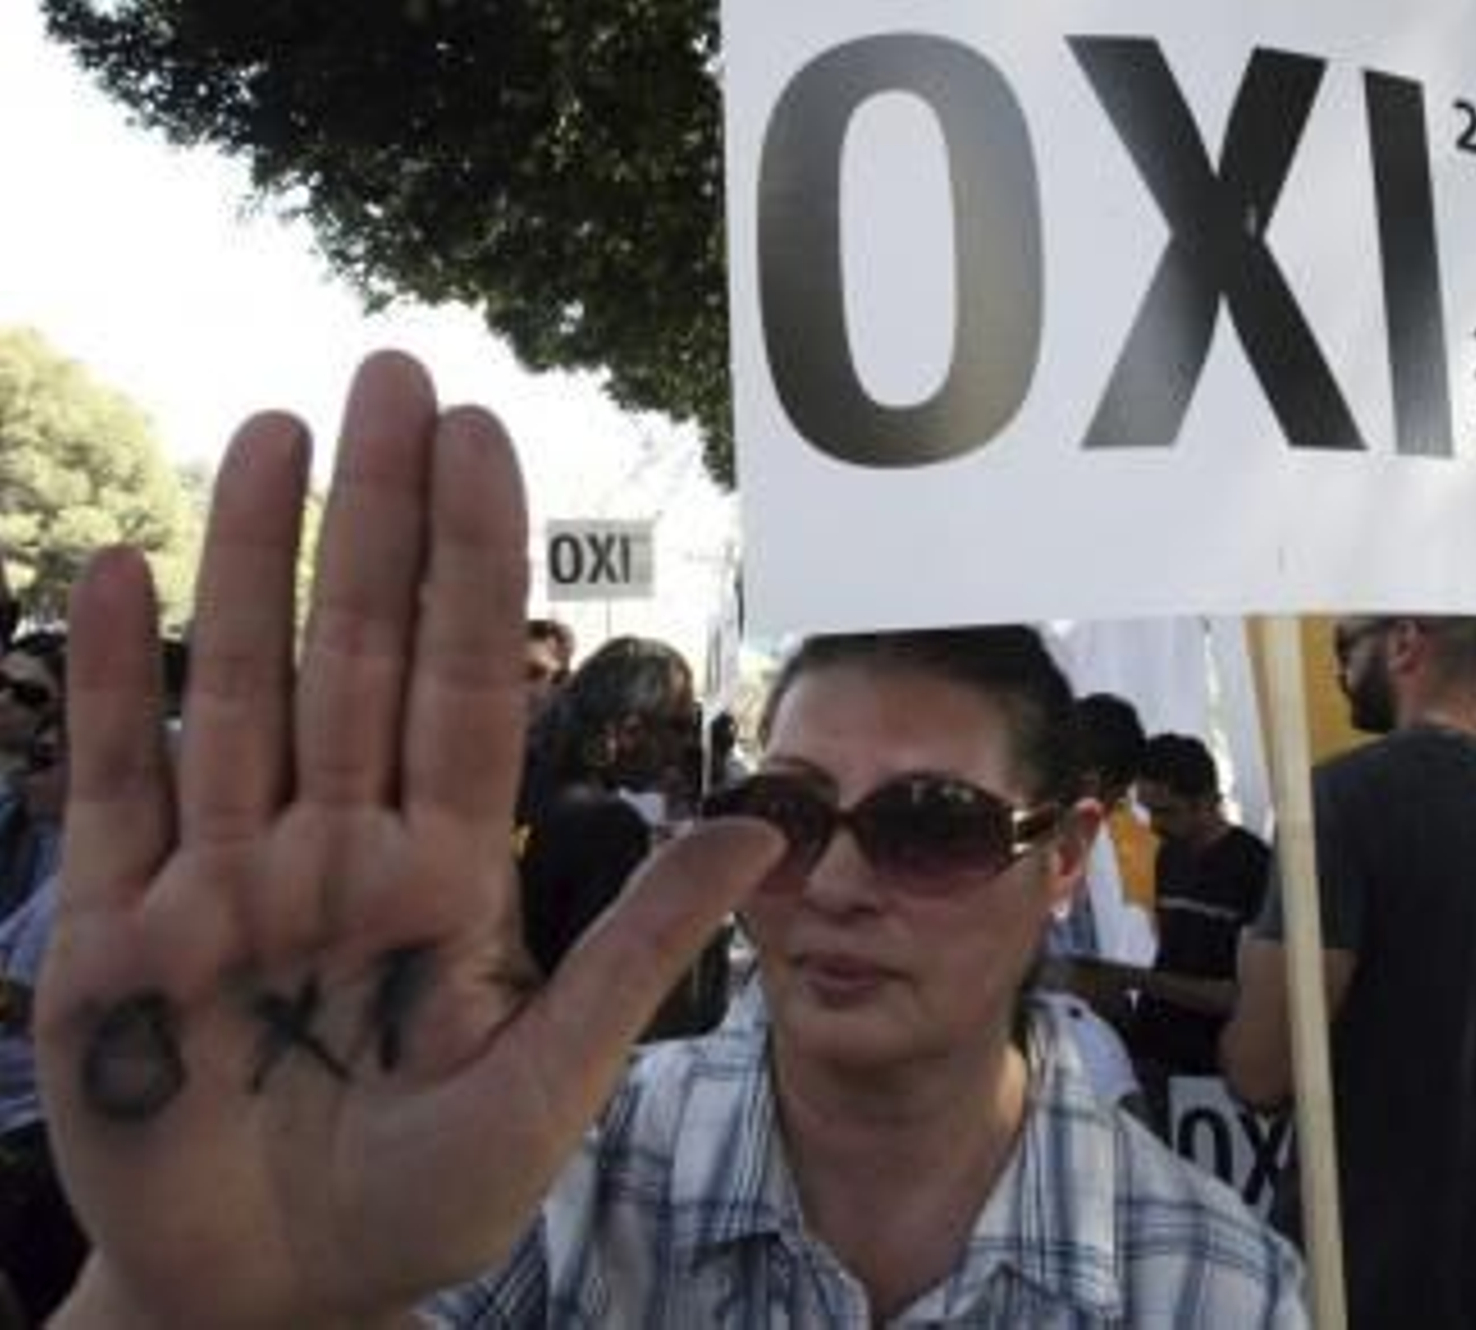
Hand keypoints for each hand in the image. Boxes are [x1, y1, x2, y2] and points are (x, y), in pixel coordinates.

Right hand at [37, 353, 781, 1327]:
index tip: (482, 435)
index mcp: (446, 870)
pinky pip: (122, 780)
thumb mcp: (545, 1084)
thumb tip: (765, 824)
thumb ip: (636, 948)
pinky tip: (123, 569)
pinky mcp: (122, 926)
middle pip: (363, 648)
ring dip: (253, 557)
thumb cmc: (418, 1207)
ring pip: (248, 684)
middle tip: (389, 374)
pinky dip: (118, 682)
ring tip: (271, 431)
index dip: (474, 559)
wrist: (272, 1297)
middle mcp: (341, 843)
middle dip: (374, 516)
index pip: (469, 680)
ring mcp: (229, 872)